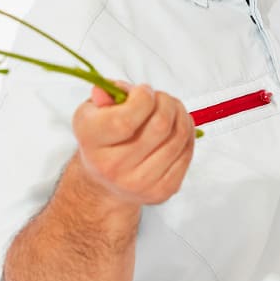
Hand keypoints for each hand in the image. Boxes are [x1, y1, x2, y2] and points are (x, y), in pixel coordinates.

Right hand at [72, 83, 193, 205]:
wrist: (104, 182)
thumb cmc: (102, 137)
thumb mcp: (92, 111)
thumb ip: (104, 95)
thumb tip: (121, 89)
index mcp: (91, 140)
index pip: (126, 120)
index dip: (143, 97)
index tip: (143, 91)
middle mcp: (112, 166)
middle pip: (160, 125)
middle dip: (167, 102)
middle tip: (160, 98)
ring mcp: (139, 182)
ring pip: (178, 137)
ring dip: (180, 114)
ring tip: (171, 109)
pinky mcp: (162, 191)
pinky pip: (186, 154)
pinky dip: (187, 134)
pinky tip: (177, 127)